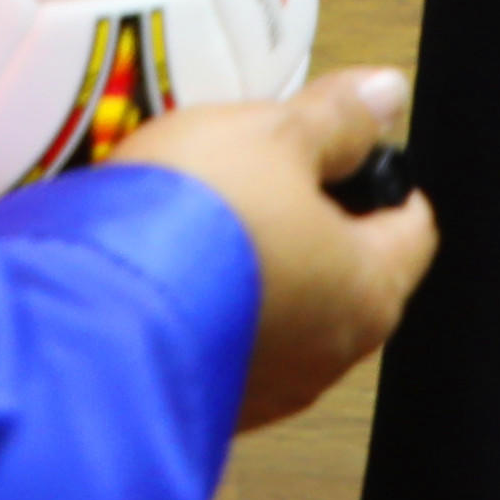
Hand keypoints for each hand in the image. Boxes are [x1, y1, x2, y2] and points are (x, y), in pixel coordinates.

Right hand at [102, 63, 438, 431]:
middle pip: (344, 272)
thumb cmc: (194, 223)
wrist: (88, 316)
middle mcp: (329, 354)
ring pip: (281, 311)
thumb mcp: (270, 136)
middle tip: (260, 172)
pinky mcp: (205, 403)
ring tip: (199, 216)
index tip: (343, 149)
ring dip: (254, 266)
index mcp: (368, 288)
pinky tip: (166, 269)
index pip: (412, 228)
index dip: (380, 176)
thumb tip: (384, 96)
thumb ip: (335, 117)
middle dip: (308, 219)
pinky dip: (207, 305)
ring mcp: (266, 389)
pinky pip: (223, 342)